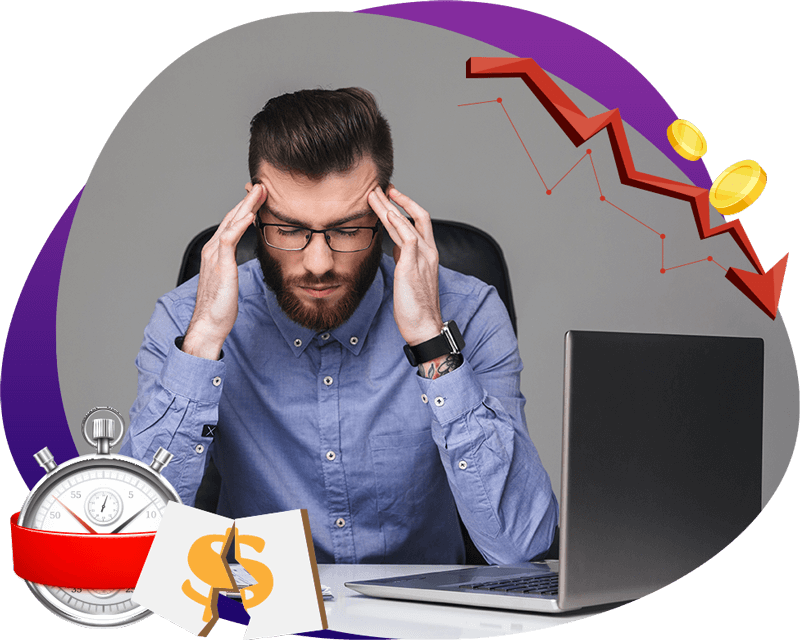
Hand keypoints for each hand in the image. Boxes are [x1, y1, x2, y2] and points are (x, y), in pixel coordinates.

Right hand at [182, 183, 267, 359]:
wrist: (209, 324)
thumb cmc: (220, 306)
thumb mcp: (230, 280)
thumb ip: (233, 266)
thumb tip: (242, 261)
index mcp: (215, 253)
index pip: (232, 223)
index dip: (245, 208)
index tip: (260, 197)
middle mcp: (212, 250)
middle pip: (232, 218)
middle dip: (247, 201)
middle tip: (262, 186)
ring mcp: (215, 256)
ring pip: (231, 223)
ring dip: (246, 206)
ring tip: (260, 192)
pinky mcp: (220, 265)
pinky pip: (229, 240)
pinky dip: (239, 225)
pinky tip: (249, 216)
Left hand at [367, 186, 441, 345]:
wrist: (424, 328)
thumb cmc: (415, 308)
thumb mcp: (408, 277)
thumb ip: (404, 259)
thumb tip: (395, 247)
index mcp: (428, 255)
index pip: (419, 223)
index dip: (405, 207)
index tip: (390, 196)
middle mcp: (429, 253)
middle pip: (418, 215)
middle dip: (399, 199)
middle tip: (381, 186)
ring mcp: (423, 259)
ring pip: (408, 222)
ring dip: (390, 206)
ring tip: (374, 194)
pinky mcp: (412, 267)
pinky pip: (407, 237)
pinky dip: (396, 223)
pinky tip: (385, 213)